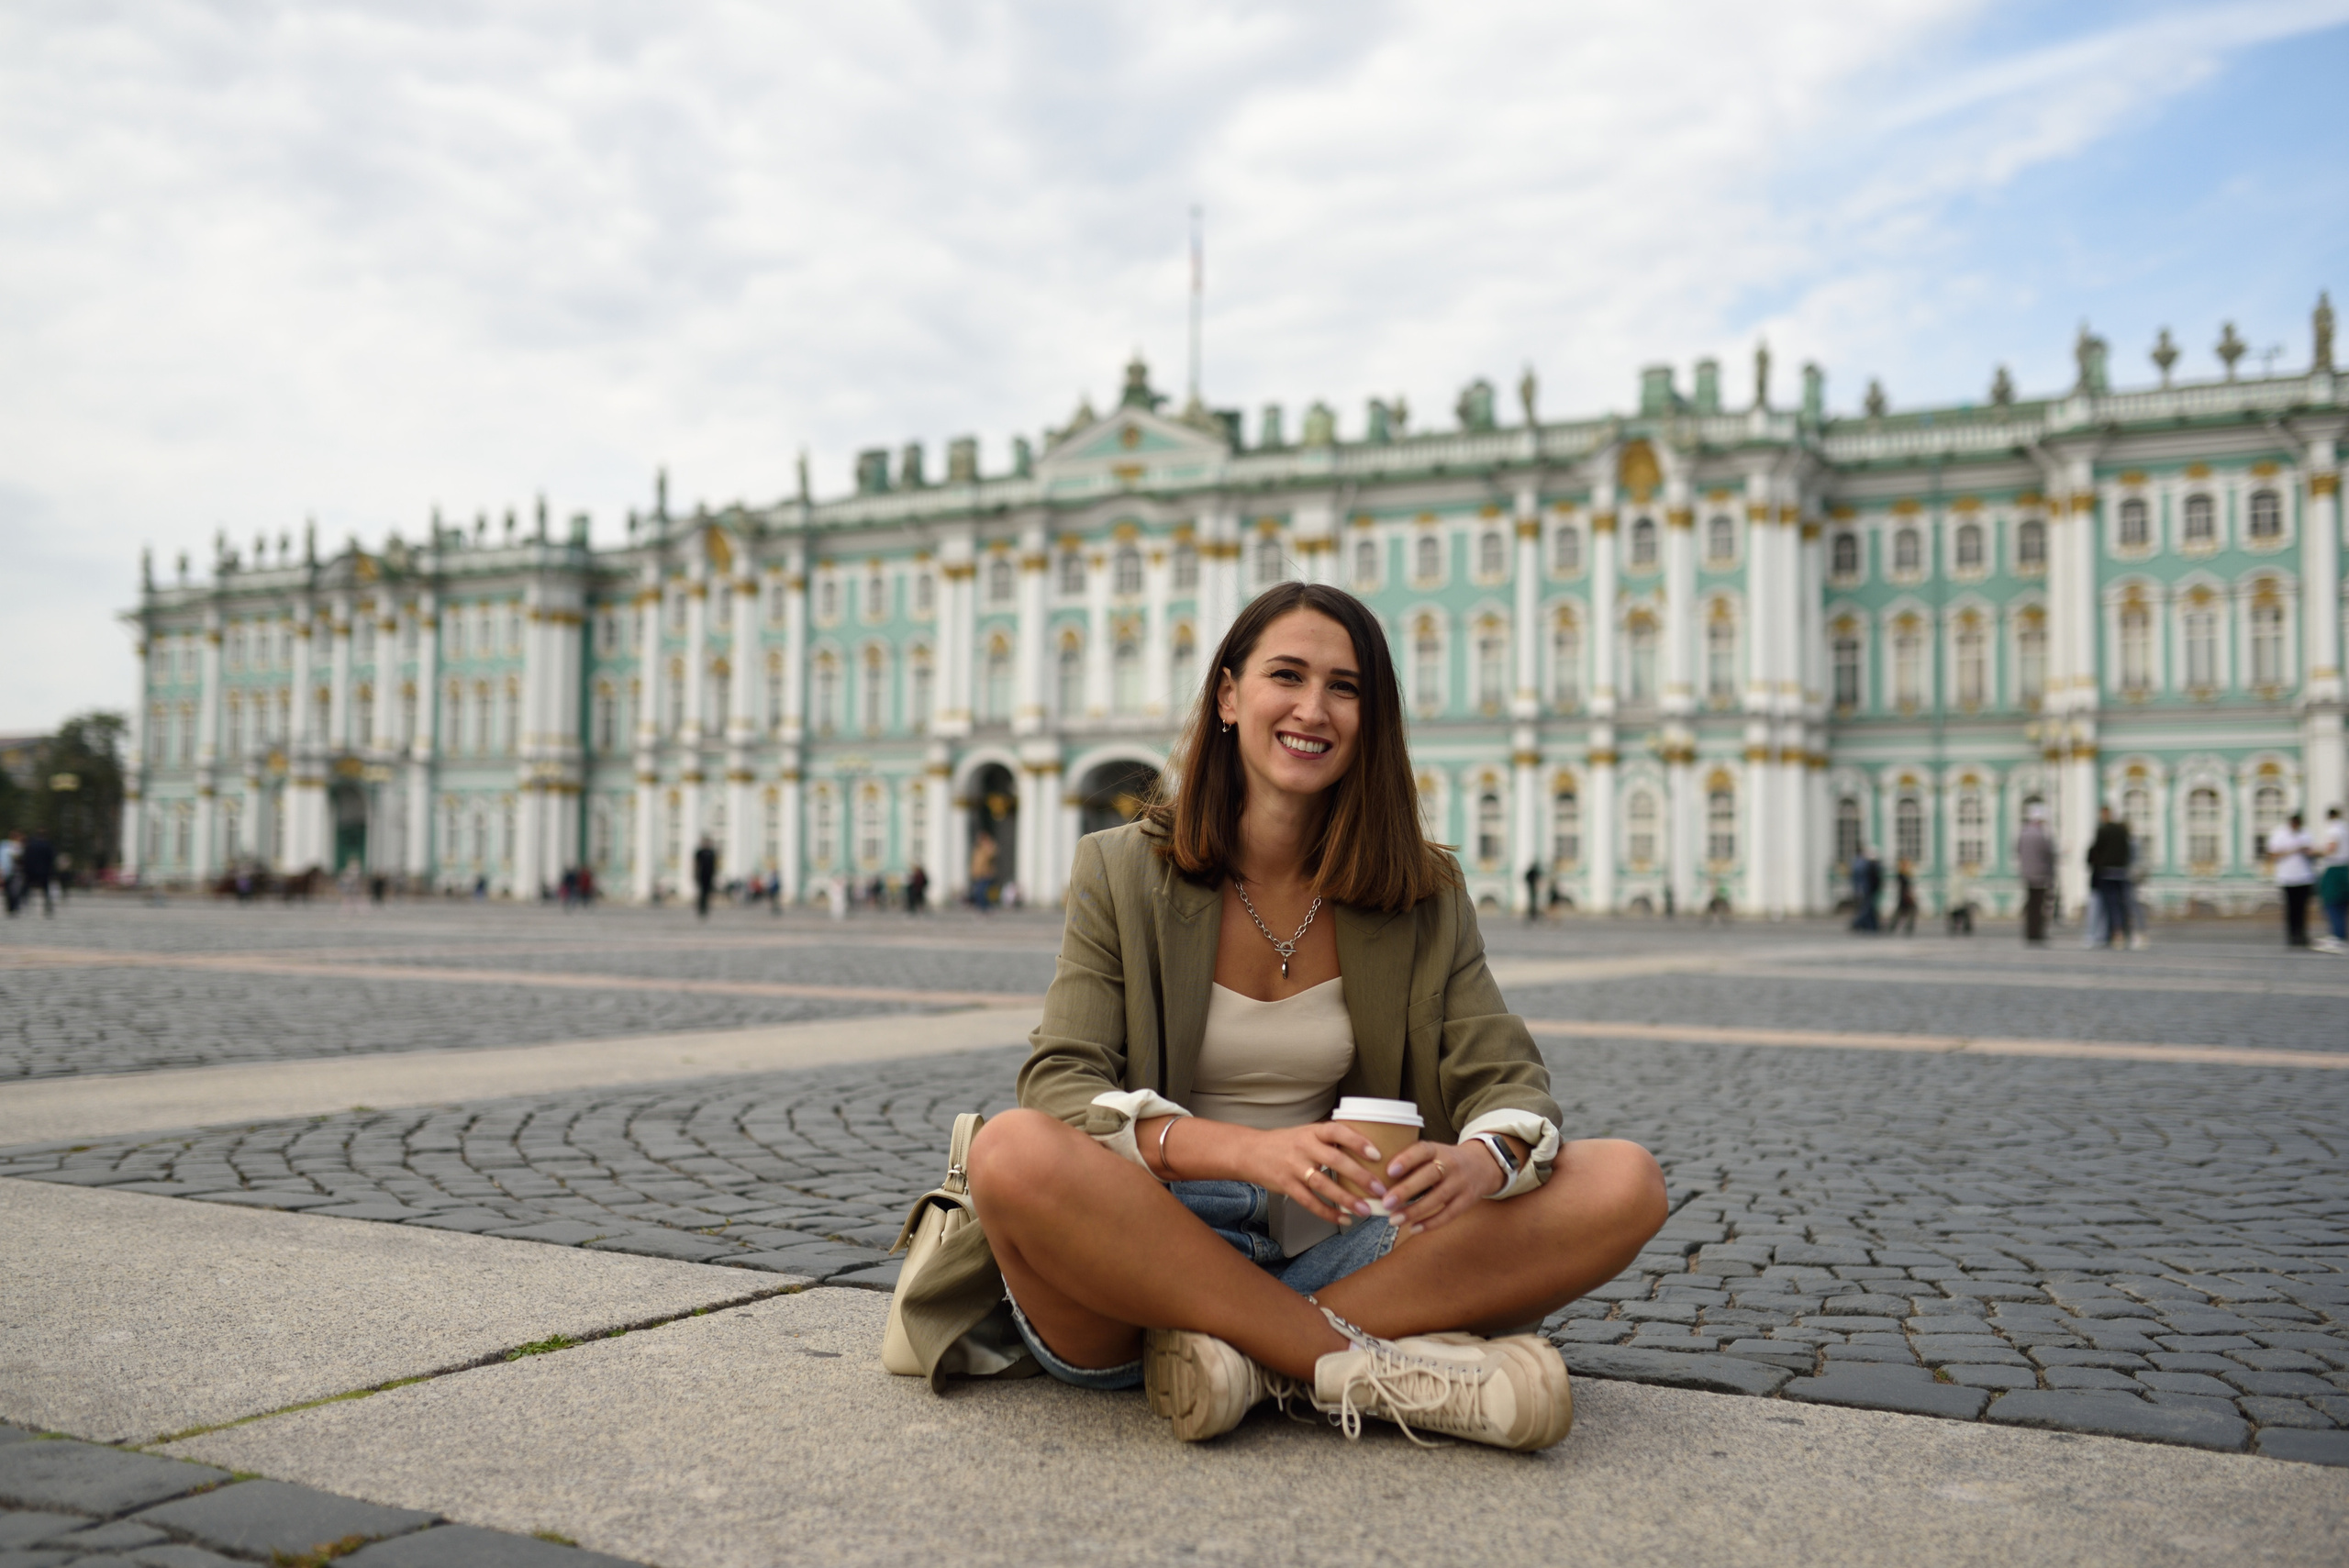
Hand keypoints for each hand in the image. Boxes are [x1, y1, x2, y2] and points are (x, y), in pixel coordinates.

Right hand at [1244, 1123, 1386, 1225]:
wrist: (1250, 1152)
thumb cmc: (1286, 1143)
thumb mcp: (1307, 1133)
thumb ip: (1330, 1140)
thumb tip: (1366, 1149)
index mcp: (1312, 1131)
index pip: (1338, 1132)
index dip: (1358, 1142)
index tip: (1377, 1154)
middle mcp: (1304, 1147)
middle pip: (1335, 1161)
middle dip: (1360, 1176)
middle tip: (1379, 1189)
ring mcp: (1294, 1167)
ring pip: (1324, 1185)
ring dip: (1347, 1199)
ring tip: (1366, 1210)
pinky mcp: (1287, 1185)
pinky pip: (1310, 1202)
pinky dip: (1328, 1213)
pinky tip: (1343, 1219)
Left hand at [1377, 1138, 1506, 1234]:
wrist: (1483, 1165)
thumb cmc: (1444, 1160)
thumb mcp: (1432, 1153)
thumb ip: (1411, 1162)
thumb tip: (1377, 1179)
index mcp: (1438, 1149)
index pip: (1422, 1150)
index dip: (1406, 1160)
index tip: (1389, 1171)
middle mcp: (1451, 1164)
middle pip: (1430, 1175)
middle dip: (1407, 1190)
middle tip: (1386, 1203)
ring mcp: (1461, 1183)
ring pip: (1438, 1198)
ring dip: (1414, 1211)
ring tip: (1393, 1220)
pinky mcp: (1467, 1200)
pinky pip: (1449, 1213)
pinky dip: (1431, 1223)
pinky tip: (1413, 1228)